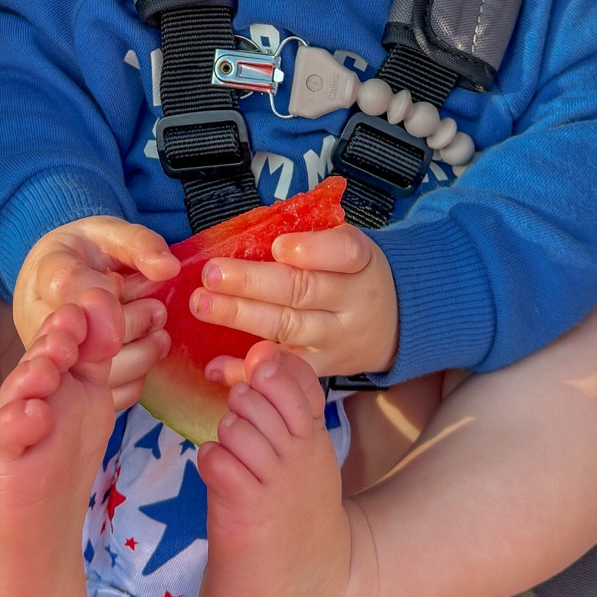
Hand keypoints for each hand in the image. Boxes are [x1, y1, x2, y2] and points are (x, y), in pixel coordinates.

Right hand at [12, 216, 178, 409]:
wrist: (55, 273)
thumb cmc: (85, 251)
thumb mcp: (108, 231)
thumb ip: (138, 244)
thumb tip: (170, 268)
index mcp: (45, 273)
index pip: (69, 288)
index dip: (110, 298)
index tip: (137, 293)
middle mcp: (39, 320)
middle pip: (81, 339)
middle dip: (131, 328)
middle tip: (157, 311)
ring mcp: (51, 355)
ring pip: (92, 374)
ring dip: (139, 356)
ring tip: (159, 334)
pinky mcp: (67, 379)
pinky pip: (103, 395)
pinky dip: (133, 380)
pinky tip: (144, 355)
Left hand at [189, 224, 398, 382]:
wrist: (394, 325)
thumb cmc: (353, 274)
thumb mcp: (349, 247)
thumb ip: (312, 236)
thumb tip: (254, 225)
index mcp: (361, 263)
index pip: (345, 253)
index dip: (312, 250)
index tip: (278, 247)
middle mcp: (351, 303)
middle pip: (302, 291)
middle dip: (253, 283)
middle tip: (212, 274)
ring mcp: (335, 340)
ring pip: (287, 329)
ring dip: (240, 317)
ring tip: (202, 305)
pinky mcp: (320, 369)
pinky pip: (283, 370)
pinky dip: (247, 370)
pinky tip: (216, 365)